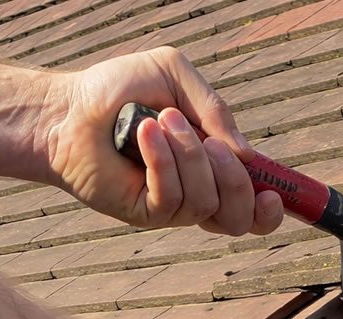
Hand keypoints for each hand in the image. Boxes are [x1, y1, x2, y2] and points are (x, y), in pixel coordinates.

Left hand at [39, 47, 282, 235]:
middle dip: (234, 179)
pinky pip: (172, 200)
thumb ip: (216, 109)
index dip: (270, 208)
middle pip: (240, 216)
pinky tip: (143, 135)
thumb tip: (245, 154)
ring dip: (189, 156)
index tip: (273, 192)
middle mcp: (196, 193)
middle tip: (211, 144)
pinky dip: (162, 162)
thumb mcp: (175, 77)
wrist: (69, 107)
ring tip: (160, 122)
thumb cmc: (119, 90)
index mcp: (213, 167)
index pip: (254, 207)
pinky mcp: (143, 212)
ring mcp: (170, 207)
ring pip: (206, 203)